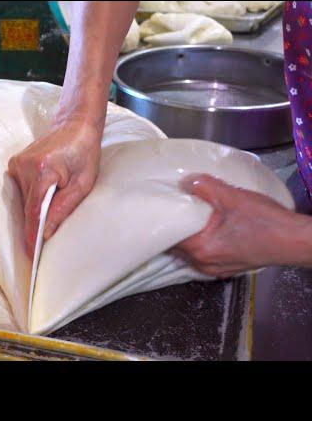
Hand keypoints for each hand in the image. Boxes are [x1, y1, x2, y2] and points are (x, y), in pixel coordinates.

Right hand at [8, 119, 100, 258]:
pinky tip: (45, 193)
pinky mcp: (15, 164)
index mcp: (43, 170)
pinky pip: (21, 191)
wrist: (75, 125)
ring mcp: (17, 164)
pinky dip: (31, 198)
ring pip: (23, 201)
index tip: (31, 255)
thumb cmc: (84, 153)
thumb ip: (63, 208)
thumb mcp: (83, 184)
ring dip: (34, 210)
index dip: (32, 235)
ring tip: (52, 206)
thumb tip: (45, 232)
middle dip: (35, 224)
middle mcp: (24, 166)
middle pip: (26, 207)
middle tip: (43, 243)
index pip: (34, 211)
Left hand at [173, 174, 311, 277]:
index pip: (166, 237)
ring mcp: (215, 269)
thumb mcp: (232, 196)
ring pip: (188, 252)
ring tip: (183, 218)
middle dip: (170, 229)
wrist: (295, 240)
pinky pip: (202, 255)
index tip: (156, 208)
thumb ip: (204, 187)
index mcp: (200, 248)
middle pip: (175, 247)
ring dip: (185, 237)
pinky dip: (198, 243)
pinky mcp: (226, 268)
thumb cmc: (265, 220)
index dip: (160, 222)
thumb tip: (185, 182)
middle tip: (167, 210)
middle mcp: (203, 264)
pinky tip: (202, 229)